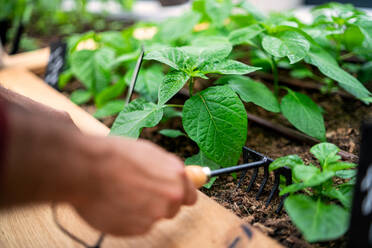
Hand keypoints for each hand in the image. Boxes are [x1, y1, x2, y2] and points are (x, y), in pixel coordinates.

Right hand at [69, 137, 196, 235]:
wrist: (86, 168)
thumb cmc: (114, 155)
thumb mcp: (149, 153)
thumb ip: (168, 169)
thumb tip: (181, 177)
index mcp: (176, 176)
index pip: (190, 196)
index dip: (179, 194)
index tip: (170, 194)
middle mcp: (170, 198)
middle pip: (173, 209)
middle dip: (159, 202)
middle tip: (139, 190)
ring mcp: (154, 215)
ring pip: (153, 217)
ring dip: (142, 210)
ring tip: (122, 193)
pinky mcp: (137, 229)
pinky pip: (137, 225)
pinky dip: (128, 218)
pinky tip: (115, 203)